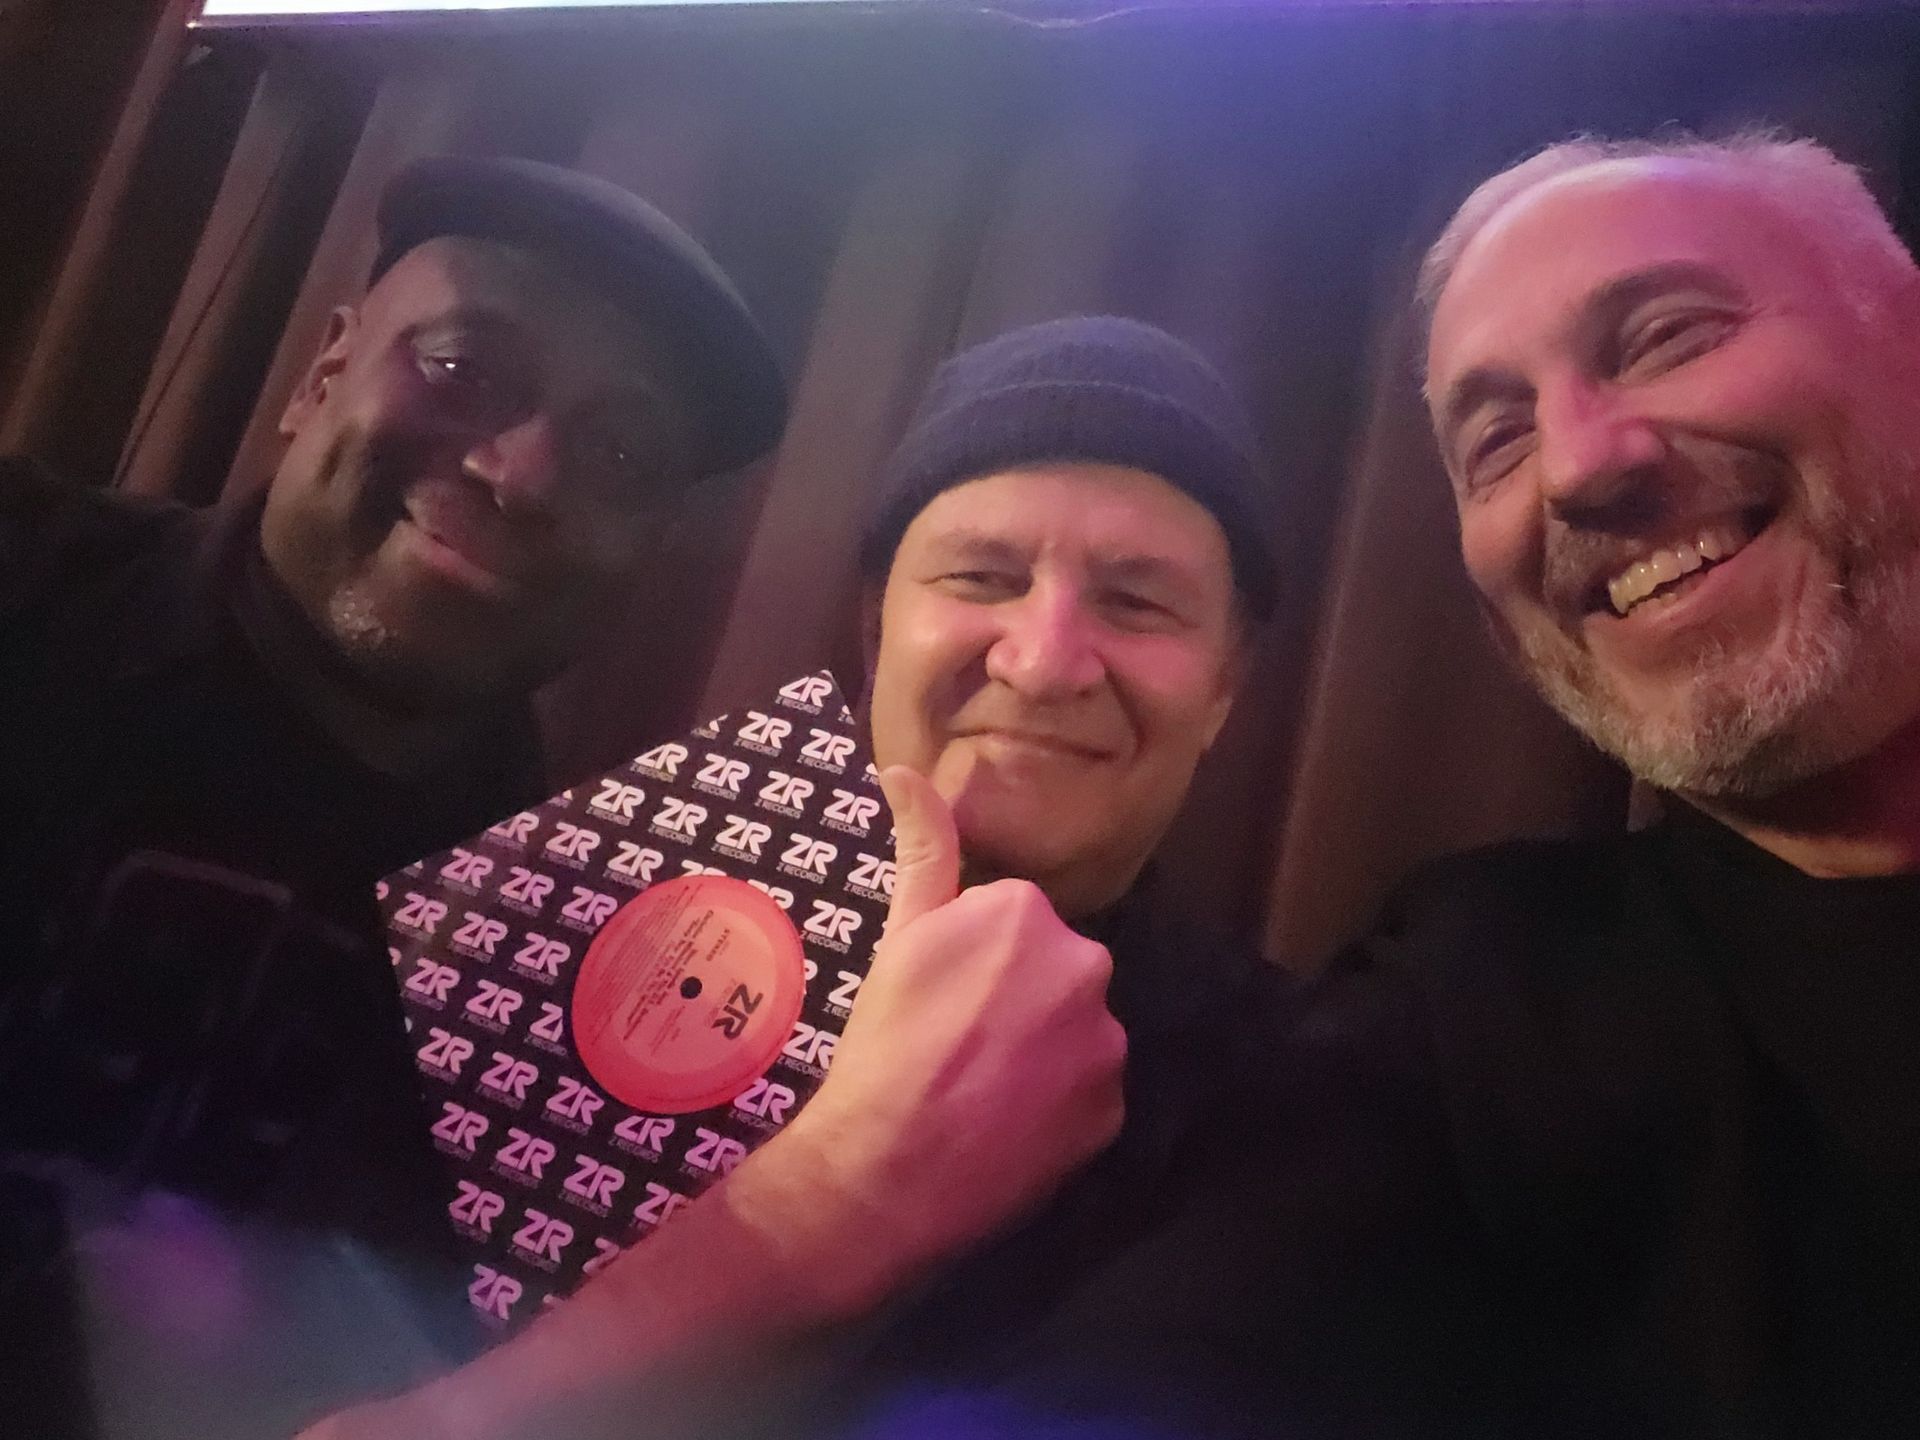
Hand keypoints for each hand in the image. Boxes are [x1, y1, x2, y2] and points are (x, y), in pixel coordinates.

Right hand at [763, 765, 1126, 1303]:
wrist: (889, 1166)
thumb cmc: (885, 1042)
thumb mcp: (898, 934)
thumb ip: (922, 846)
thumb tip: (905, 770)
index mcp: (1030, 914)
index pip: (1014, 923)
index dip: (973, 961)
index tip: (940, 996)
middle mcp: (1087, 967)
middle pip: (1054, 973)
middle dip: (1017, 999)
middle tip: (957, 1042)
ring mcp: (1105, 1044)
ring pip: (1076, 1033)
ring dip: (1042, 1051)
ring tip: (981, 1088)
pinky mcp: (1113, 1112)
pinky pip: (1088, 1095)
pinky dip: (1057, 1106)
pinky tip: (1008, 1124)